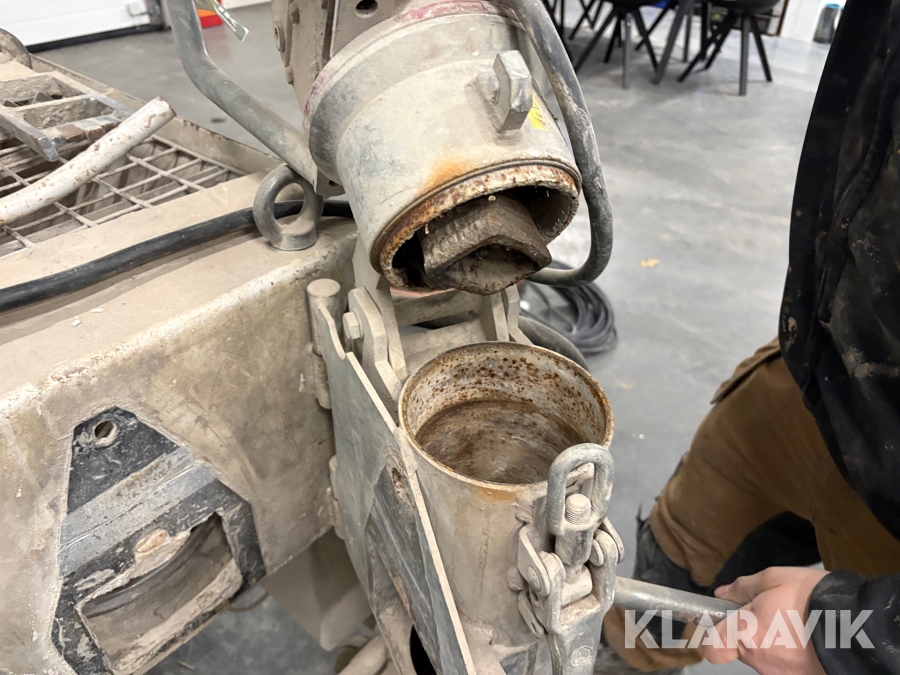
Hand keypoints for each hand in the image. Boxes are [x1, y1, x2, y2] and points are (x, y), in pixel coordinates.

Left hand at [701, 567, 829, 674]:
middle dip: (750, 634)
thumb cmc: (811, 596)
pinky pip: (785, 668)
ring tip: (797, 628)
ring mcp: (780, 674)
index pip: (713, 648)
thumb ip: (743, 588)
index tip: (726, 623)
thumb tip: (721, 594)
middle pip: (742, 650)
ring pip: (765, 659)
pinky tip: (808, 642)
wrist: (858, 624)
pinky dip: (792, 656)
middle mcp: (759, 659)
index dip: (716, 636)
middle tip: (774, 617)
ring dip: (773, 645)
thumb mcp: (774, 578)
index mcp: (746, 632)